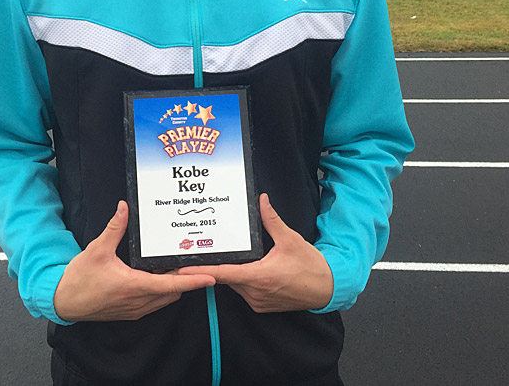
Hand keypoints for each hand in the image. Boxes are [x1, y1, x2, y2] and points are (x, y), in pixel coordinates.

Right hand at [53, 200, 214, 321]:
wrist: (64, 302)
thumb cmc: (79, 279)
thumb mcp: (97, 249)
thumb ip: (114, 228)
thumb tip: (124, 208)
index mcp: (134, 286)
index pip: (171, 284)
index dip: (193, 281)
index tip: (210, 277)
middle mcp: (138, 301)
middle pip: (173, 292)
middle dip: (185, 280)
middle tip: (192, 263)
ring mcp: (135, 309)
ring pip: (164, 300)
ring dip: (172, 286)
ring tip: (174, 267)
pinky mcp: (130, 312)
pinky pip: (154, 304)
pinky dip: (160, 292)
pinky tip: (155, 277)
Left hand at [178, 193, 332, 312]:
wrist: (326, 289)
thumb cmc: (310, 266)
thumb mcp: (291, 239)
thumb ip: (272, 220)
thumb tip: (262, 201)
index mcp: (258, 276)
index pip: (223, 274)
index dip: (201, 271)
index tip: (182, 268)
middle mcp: (255, 292)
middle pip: (226, 278)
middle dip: (219, 265)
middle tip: (207, 252)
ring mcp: (257, 302)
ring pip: (235, 285)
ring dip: (233, 273)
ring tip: (236, 257)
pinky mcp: (261, 306)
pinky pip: (244, 292)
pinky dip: (243, 281)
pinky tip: (251, 270)